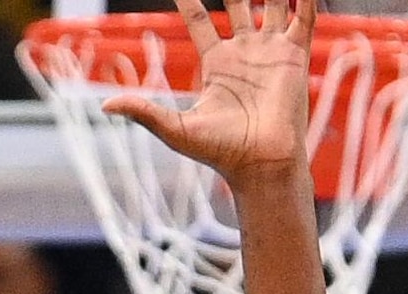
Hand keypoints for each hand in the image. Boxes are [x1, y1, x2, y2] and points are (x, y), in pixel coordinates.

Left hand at [102, 0, 314, 189]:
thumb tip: (104, 106)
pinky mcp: (294, 56)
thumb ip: (143, 111)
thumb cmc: (221, 152)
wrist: (262, 164)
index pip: (199, 19)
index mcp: (216, 63)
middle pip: (237, 3)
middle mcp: (244, 52)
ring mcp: (270, 52)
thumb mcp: (175, 129)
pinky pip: (302, 17)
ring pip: (271, 4)